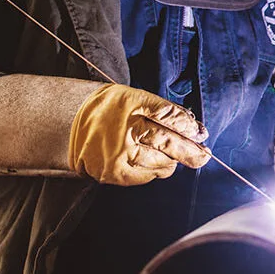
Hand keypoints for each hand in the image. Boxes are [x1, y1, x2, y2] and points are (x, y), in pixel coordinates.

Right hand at [70, 84, 210, 184]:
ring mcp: (119, 155)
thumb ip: (165, 112)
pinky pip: (148, 176)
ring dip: (171, 160)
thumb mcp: (135, 98)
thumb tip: (195, 130)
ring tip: (167, 154)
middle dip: (191, 151)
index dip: (188, 126)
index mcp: (130, 105)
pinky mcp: (114, 174)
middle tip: (204, 155)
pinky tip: (150, 161)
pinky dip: (155, 170)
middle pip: (168, 143)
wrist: (70, 124)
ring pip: (162, 163)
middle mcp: (124, 131)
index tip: (201, 133)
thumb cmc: (110, 109)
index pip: (169, 116)